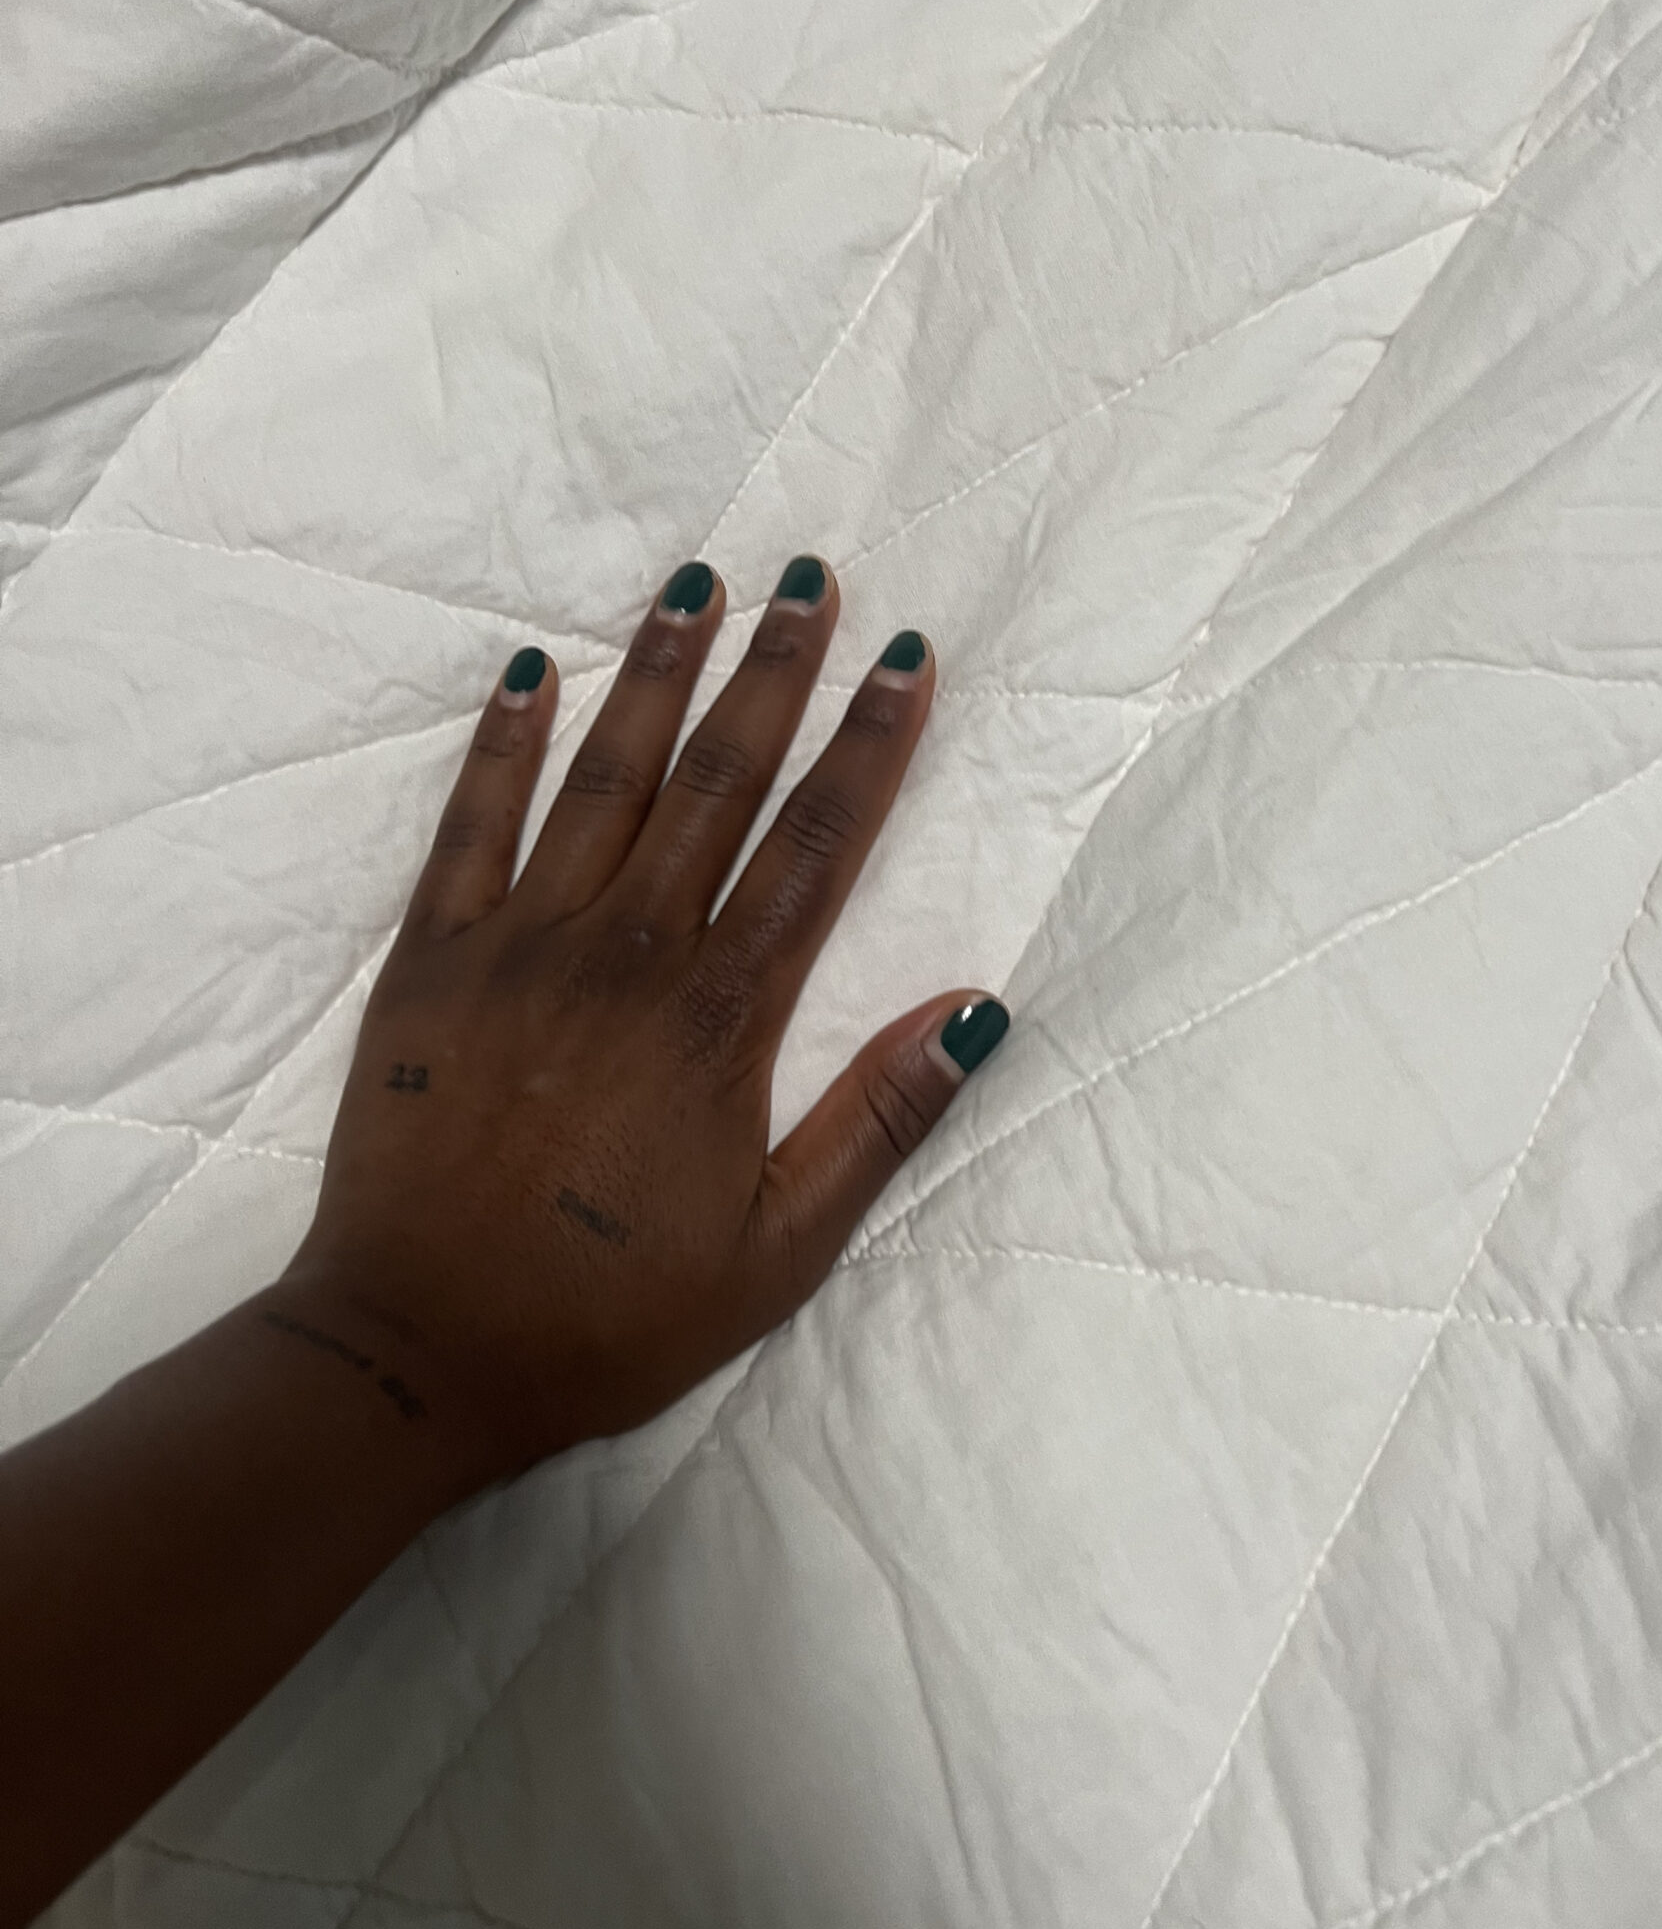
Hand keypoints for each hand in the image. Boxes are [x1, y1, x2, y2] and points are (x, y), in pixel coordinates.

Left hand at [270, 554, 1007, 1492]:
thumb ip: (877, 1121)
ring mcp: (519, 944)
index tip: (905, 658)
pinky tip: (530, 672)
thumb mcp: (779, 1249)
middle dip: (773, 671)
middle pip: (719, 782)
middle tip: (811, 577)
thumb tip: (978, 1008)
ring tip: (698, 583)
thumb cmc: (609, 1315)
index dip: (869, 745)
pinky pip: (470, 825)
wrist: (416, 1351)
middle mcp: (626, 952)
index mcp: (720, 1016)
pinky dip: (501, 744)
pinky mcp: (429, 959)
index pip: (816, 848)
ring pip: (605, 777)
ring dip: (657, 674)